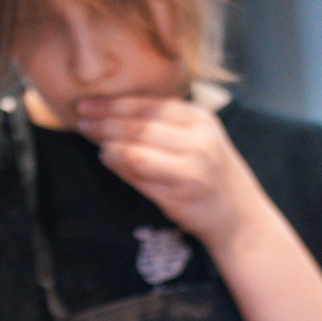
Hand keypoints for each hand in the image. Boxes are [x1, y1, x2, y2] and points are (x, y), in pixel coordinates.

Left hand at [76, 96, 270, 251]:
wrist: (239, 217)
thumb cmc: (212, 176)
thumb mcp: (197, 140)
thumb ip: (163, 127)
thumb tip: (113, 116)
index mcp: (200, 119)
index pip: (148, 104)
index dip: (113, 103)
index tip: (87, 104)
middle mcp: (198, 139)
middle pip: (139, 125)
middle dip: (105, 121)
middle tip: (81, 120)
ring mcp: (192, 165)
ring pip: (136, 148)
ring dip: (108, 142)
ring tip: (91, 138)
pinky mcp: (183, 190)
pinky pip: (140, 174)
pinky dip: (119, 164)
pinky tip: (107, 158)